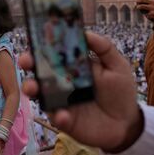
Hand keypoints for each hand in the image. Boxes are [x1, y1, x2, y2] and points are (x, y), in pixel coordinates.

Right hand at [20, 32, 142, 152]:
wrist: (127, 122)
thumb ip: (104, 48)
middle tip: (26, 60)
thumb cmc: (120, 91)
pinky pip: (56, 117)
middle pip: (40, 70)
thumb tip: (86, 32)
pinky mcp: (65, 120)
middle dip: (29, 64)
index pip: (54, 52)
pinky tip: (64, 115)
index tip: (35, 36)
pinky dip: (58, 116)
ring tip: (33, 88)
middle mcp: (62, 82)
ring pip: (40, 94)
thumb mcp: (117, 65)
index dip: (42, 44)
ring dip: (33, 89)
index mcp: (73, 66)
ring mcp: (61, 101)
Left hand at [135, 0, 153, 22]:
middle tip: (136, 1)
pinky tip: (146, 15)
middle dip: (138, 0)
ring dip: (138, 7)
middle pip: (143, 0)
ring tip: (137, 7)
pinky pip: (146, 13)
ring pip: (142, 6)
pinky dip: (146, 14)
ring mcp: (152, 8)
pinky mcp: (152, 13)